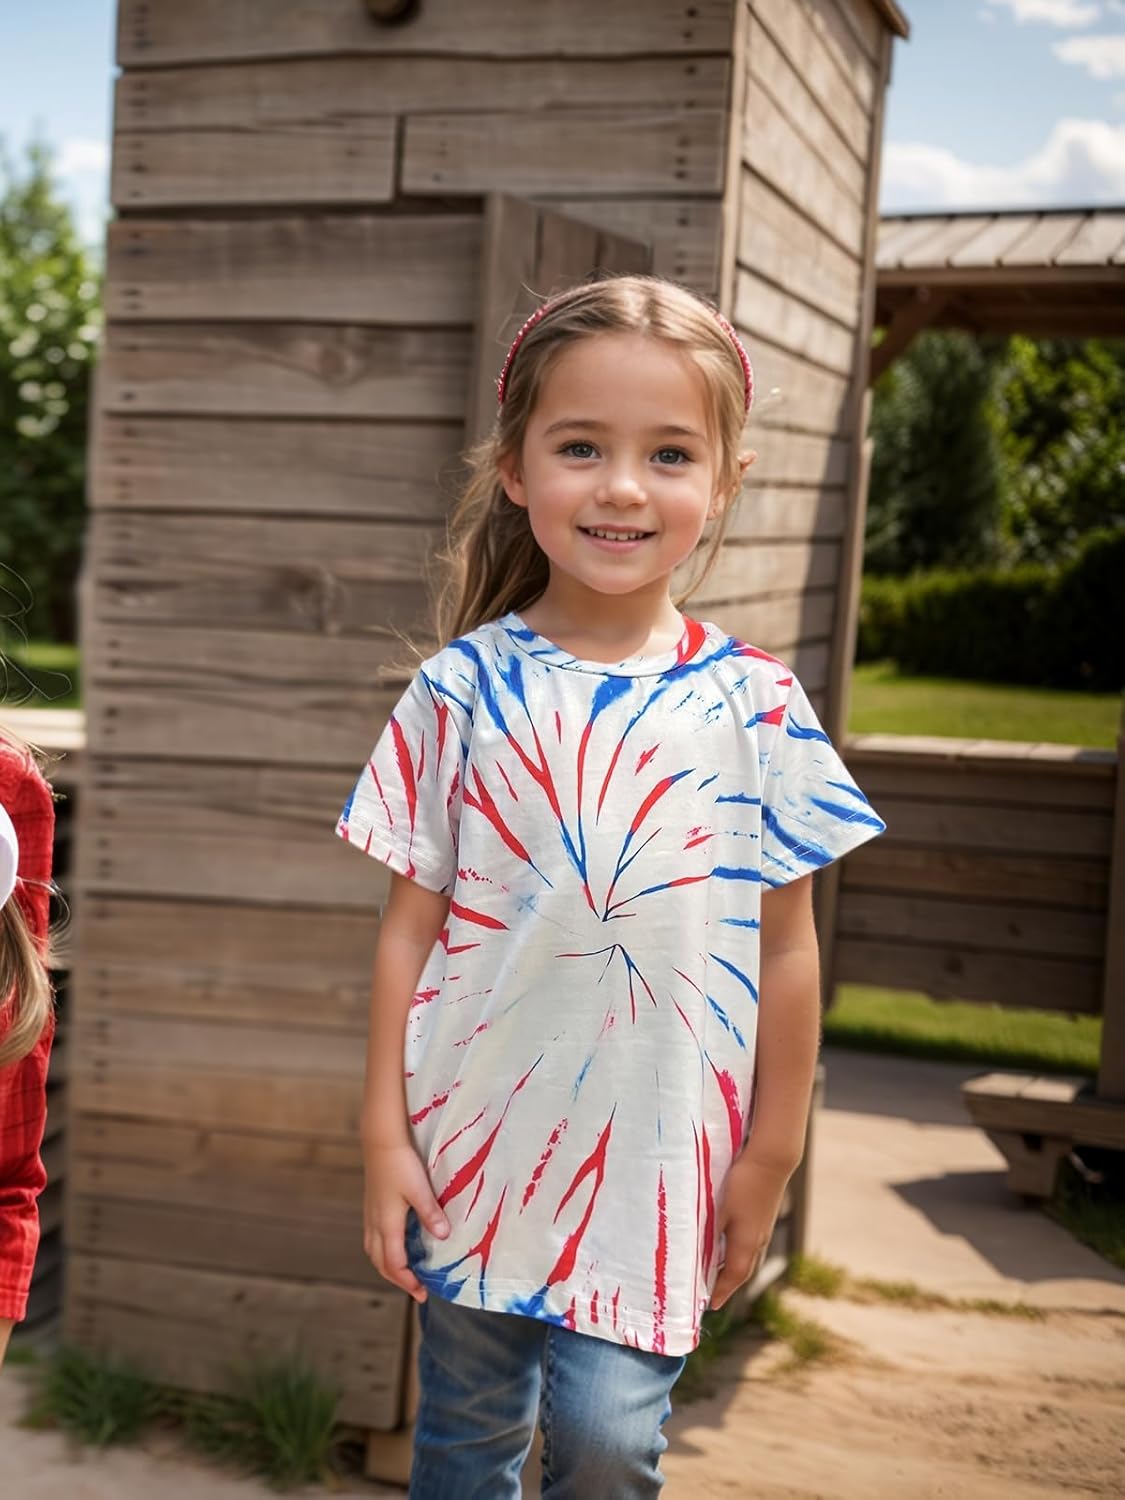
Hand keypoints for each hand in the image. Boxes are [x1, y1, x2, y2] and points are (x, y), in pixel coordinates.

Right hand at [364, 1141, 450, 1302]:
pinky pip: (373, 1237)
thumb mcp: (419, 1189)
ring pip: (374, 1250)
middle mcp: (375, 1223)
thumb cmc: (400, 1163)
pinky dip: (383, 1250)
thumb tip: (443, 1237)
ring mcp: (370, 1214)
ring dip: (388, 1265)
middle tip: (416, 1289)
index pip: (394, 1264)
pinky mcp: (371, 1205)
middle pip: (380, 1262)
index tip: (422, 1294)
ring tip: (405, 1272)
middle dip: (397, 1279)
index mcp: (387, 1224)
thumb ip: (431, 1213)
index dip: (407, 1282)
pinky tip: (395, 1243)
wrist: (380, 1139)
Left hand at [709, 1154, 790, 1310]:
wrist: (772, 1161)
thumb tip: (694, 1253)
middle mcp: (759, 1241)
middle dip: (728, 1284)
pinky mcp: (765, 1217)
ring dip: (735, 1269)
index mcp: (746, 1243)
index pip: (734, 1277)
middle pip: (743, 1271)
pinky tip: (732, 1244)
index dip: (721, 1292)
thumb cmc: (743, 1184)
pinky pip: (753, 1245)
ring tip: (720, 1274)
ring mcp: (764, 1229)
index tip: (711, 1306)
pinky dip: (741, 1253)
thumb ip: (708, 1232)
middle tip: (713, 1294)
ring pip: (749, 1257)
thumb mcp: (720, 1209)